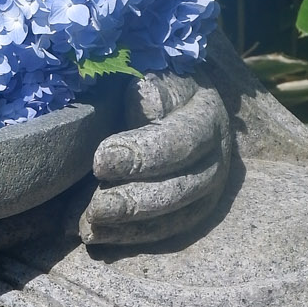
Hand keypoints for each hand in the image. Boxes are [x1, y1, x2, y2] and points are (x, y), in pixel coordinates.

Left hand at [80, 72, 230, 247]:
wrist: (161, 94)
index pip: (183, 138)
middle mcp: (218, 152)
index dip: (144, 154)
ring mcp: (211, 184)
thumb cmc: (145, 79)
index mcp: (205, 111)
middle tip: (96, 207)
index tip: (99, 160)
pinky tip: (98, 237)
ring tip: (89, 227)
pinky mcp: (194, 207)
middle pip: (187, 186)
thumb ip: (146, 85)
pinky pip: (170, 231)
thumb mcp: (145, 69)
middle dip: (137, 200)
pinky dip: (132, 237)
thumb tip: (147, 101)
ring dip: (133, 226)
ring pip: (181, 215)